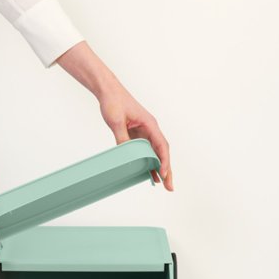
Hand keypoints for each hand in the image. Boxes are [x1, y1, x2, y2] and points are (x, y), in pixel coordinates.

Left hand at [55, 41, 172, 190]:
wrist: (108, 91)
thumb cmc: (114, 102)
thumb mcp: (116, 122)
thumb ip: (122, 139)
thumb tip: (126, 156)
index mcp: (150, 124)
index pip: (161, 145)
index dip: (164, 161)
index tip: (164, 174)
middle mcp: (150, 129)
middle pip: (162, 152)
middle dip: (167, 170)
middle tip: (170, 187)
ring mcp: (144, 132)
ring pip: (155, 153)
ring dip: (159, 168)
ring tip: (163, 185)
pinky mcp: (137, 135)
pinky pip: (145, 151)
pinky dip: (149, 162)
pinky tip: (150, 174)